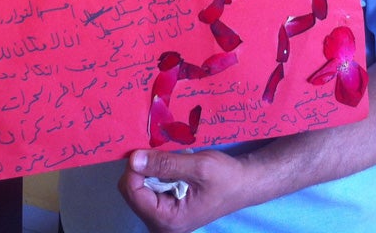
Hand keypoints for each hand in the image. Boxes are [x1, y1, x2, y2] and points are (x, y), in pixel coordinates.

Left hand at [118, 148, 249, 232]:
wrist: (244, 185)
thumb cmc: (226, 177)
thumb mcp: (199, 166)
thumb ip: (165, 163)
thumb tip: (134, 159)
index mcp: (168, 220)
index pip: (132, 192)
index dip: (135, 168)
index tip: (146, 149)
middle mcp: (160, 226)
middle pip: (131, 192)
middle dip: (142, 170)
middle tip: (162, 154)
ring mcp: (162, 220)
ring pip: (138, 190)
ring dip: (149, 171)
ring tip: (171, 163)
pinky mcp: (165, 212)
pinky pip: (148, 191)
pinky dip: (155, 175)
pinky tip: (172, 170)